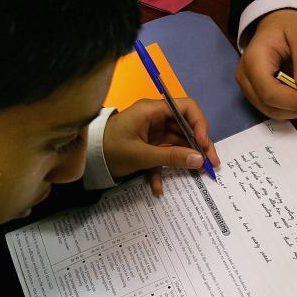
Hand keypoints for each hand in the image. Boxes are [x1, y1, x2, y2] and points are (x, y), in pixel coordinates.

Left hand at [103, 98, 219, 195]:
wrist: (84, 160)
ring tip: (198, 175)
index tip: (204, 144)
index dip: (199, 124)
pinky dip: (162, 171)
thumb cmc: (109, 150)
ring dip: (185, 159)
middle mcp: (155, 118)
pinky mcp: (147, 147)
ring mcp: (151, 133)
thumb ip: (171, 157)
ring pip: (177, 143)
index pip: (186, 108)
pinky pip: (162, 156)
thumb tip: (199, 160)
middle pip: (185, 128)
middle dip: (199, 146)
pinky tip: (158, 189)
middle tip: (211, 164)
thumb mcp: (141, 155)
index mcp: (152, 110)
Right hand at [235, 9, 296, 118]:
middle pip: (270, 105)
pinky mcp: (257, 93)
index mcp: (253, 61)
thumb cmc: (288, 25)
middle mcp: (246, 78)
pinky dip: (294, 108)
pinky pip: (275, 108)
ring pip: (273, 111)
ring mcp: (249, 87)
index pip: (270, 92)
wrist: (278, 23)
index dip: (295, 101)